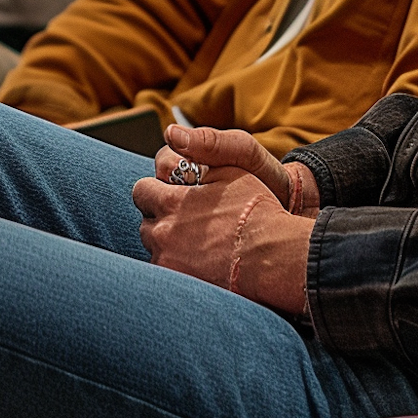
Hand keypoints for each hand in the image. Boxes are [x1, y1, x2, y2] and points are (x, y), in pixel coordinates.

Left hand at [132, 125, 315, 312]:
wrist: (274, 257)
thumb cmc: (255, 209)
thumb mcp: (230, 168)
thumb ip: (197, 151)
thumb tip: (171, 134)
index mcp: (170, 202)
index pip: (142, 190)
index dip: (158, 189)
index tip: (174, 194)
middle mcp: (161, 232)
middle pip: (146, 220)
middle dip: (160, 217)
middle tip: (187, 218)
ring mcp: (167, 260)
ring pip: (153, 247)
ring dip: (166, 242)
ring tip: (196, 241)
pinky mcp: (177, 282)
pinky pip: (165, 269)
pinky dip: (177, 263)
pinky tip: (199, 260)